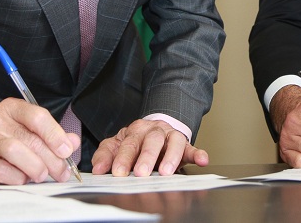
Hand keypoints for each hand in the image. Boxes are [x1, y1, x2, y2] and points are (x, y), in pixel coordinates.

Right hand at [0, 98, 78, 183]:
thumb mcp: (23, 129)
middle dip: (51, 159)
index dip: (55, 134)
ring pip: (15, 151)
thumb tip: (72, 142)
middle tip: (61, 172)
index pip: (38, 116)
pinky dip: (16, 177)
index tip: (67, 150)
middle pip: (31, 138)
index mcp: (12, 109)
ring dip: (35, 167)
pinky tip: (22, 179)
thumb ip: (49, 135)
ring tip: (41, 175)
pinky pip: (1, 170)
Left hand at [91, 119, 207, 176]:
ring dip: (170, 157)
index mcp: (136, 131)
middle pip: (151, 141)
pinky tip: (202, 160)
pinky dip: (198, 154)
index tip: (118, 172)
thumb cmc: (136, 141)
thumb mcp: (117, 144)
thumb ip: (106, 155)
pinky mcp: (185, 144)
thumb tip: (98, 169)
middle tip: (141, 173)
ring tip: (166, 172)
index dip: (123, 158)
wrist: (156, 127)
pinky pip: (193, 147)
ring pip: (173, 141)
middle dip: (146, 157)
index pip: (129, 144)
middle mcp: (154, 131)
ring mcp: (170, 136)